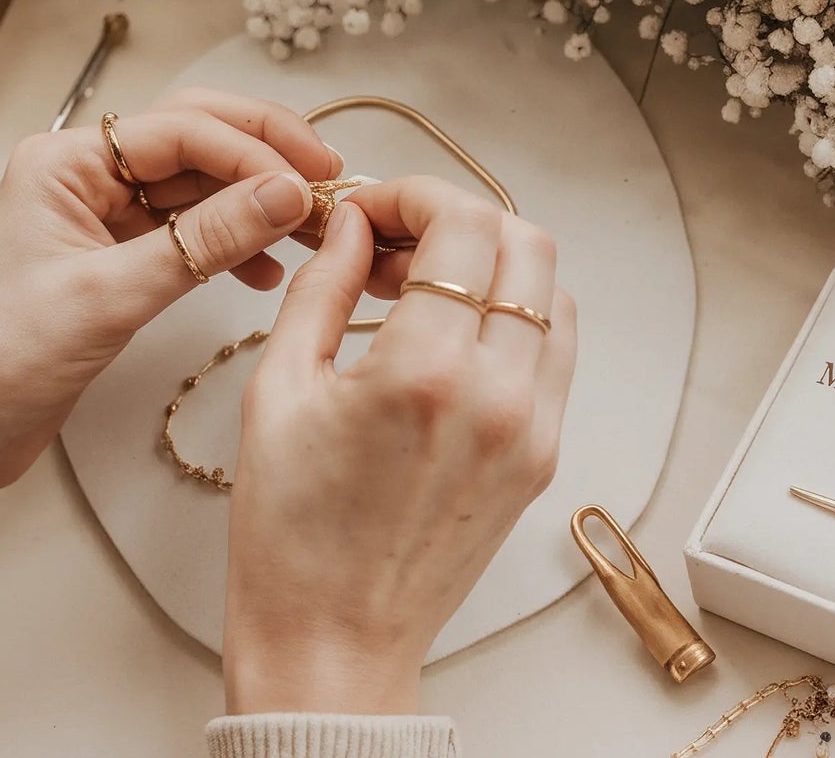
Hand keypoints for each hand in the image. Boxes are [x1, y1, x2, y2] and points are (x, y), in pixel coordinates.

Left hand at [0, 87, 341, 519]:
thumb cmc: (0, 358)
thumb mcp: (113, 295)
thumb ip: (205, 241)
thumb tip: (285, 194)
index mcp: (65, 162)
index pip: (182, 129)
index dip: (255, 150)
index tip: (313, 182)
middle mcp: (81, 176)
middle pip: (193, 141)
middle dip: (263, 157)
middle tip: (330, 179)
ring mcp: (96, 218)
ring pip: (195, 188)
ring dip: (254, 203)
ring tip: (312, 230)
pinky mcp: (109, 261)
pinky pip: (184, 233)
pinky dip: (228, 245)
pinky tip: (267, 269)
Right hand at [222, 176, 576, 714]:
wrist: (334, 639)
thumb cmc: (290, 531)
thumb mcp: (279, 389)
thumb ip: (323, 287)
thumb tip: (353, 224)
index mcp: (428, 372)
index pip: (463, 224)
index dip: (413, 195)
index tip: (369, 210)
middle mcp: (501, 395)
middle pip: (525, 243)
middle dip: (458, 218)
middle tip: (395, 239)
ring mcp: (534, 428)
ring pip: (553, 292)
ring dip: (493, 265)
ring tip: (421, 286)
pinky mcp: (543, 457)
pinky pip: (555, 351)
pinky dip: (514, 316)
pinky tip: (450, 332)